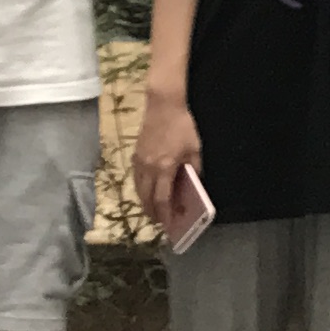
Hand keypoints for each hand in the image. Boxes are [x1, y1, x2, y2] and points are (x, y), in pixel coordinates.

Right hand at [134, 84, 204, 235]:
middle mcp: (148, 168)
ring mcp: (139, 162)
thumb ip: (194, 169)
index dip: (166, 214)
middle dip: (153, 213)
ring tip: (153, 210)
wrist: (162, 105)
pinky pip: (135, 179)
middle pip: (146, 198)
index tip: (170, 225)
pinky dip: (140, 190)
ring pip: (138, 190)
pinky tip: (146, 191)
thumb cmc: (182, 126)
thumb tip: (193, 184)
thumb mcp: (194, 149)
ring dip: (145, 203)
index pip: (162, 199)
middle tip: (160, 222)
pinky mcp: (135, 155)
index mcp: (164, 167)